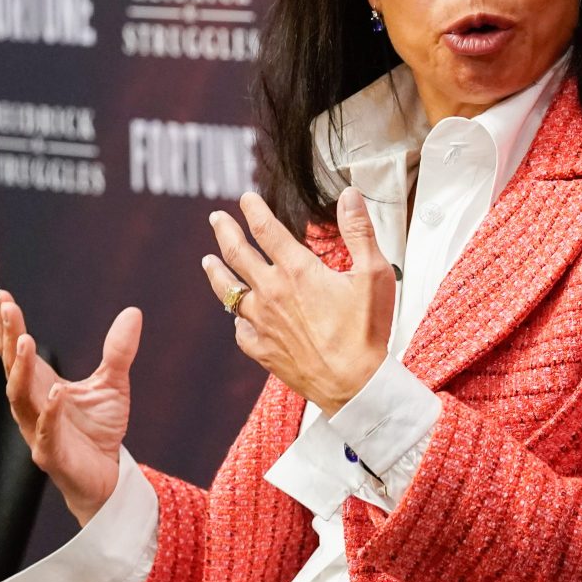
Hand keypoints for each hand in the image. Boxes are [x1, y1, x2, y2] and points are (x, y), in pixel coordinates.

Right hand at [0, 289, 141, 526]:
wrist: (108, 476)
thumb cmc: (100, 429)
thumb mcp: (112, 384)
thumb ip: (118, 351)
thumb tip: (133, 311)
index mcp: (40, 386)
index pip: (18, 352)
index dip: (10, 326)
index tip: (4, 296)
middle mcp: (32, 406)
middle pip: (13, 369)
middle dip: (9, 338)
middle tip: (7, 308)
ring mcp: (38, 430)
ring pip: (20, 398)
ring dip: (21, 370)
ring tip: (24, 340)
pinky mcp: (52, 455)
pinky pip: (46, 432)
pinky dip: (49, 412)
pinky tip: (55, 392)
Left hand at [202, 187, 395, 414]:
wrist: (354, 385)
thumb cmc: (367, 331)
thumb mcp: (374, 274)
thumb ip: (359, 231)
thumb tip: (350, 196)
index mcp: (297, 271)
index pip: (266, 229)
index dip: (253, 210)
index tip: (246, 198)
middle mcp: (272, 293)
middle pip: (237, 253)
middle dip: (224, 231)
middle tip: (216, 218)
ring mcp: (262, 322)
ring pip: (228, 291)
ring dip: (216, 272)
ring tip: (207, 260)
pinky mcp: (261, 349)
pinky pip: (240, 329)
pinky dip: (237, 318)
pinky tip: (237, 315)